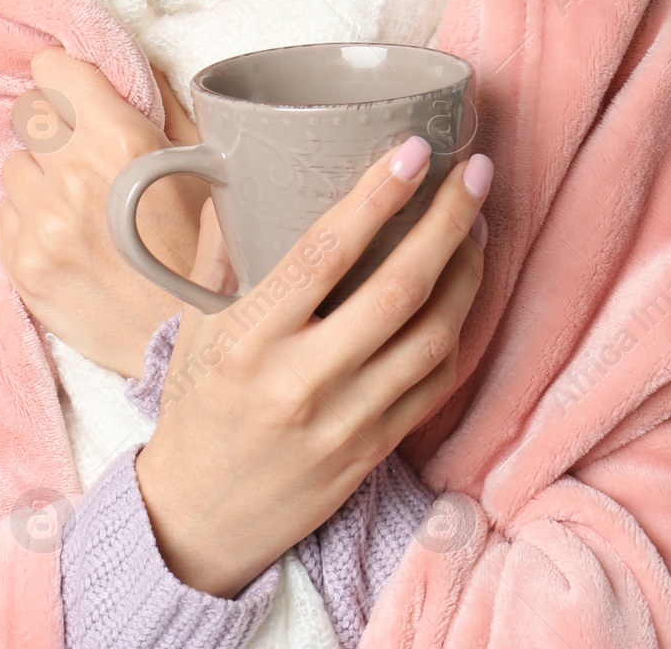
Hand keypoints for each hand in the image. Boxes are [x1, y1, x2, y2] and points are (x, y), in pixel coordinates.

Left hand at [0, 46, 210, 379]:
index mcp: (120, 141)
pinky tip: (66, 234)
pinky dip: (30, 216)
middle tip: (84, 150)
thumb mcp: (202, 162)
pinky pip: (5, 212)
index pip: (53, 71)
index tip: (73, 88)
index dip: (65, 76)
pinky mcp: (20, 264)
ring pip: (15, 164)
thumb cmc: (205, 245)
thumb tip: (124, 68)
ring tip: (78, 202)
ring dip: (41, 175)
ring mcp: (41, 224)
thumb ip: (158, 105)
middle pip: (30, 113)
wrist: (185, 337)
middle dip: (57, 124)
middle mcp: (72, 177)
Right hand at [135, 137, 491, 598]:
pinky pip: (434, 384)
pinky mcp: (374, 452)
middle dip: (448, 221)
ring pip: (432, 337)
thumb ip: (219, 252)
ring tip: (477, 228)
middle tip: (475, 171)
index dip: (378, 195)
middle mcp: (303, 379)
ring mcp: (346, 421)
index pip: (325, 252)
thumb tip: (236, 171)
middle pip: (398, 288)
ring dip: (466, 274)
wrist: (198, 519)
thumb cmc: (196, 407)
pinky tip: (462, 295)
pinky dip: (458, 332)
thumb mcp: (193, 326)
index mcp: (251, 337)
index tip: (415, 149)